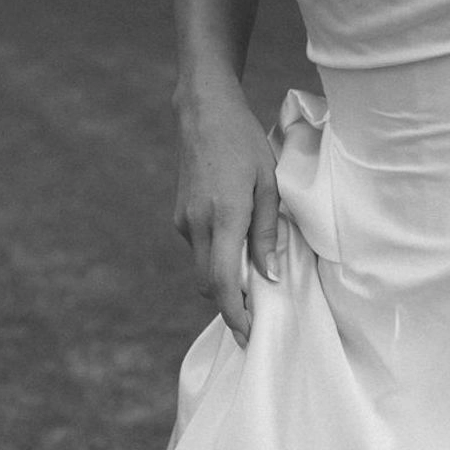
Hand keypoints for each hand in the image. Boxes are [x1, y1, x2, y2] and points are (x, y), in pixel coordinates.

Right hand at [172, 81, 280, 343]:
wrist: (204, 114)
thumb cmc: (245, 144)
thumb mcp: (269, 185)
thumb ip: (267, 233)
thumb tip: (268, 276)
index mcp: (224, 217)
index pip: (221, 281)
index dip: (233, 313)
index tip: (248, 335)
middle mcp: (197, 224)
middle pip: (207, 283)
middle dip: (228, 305)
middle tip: (255, 318)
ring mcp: (183, 220)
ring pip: (202, 267)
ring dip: (223, 279)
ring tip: (253, 280)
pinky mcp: (179, 215)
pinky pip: (199, 248)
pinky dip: (216, 256)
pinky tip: (238, 245)